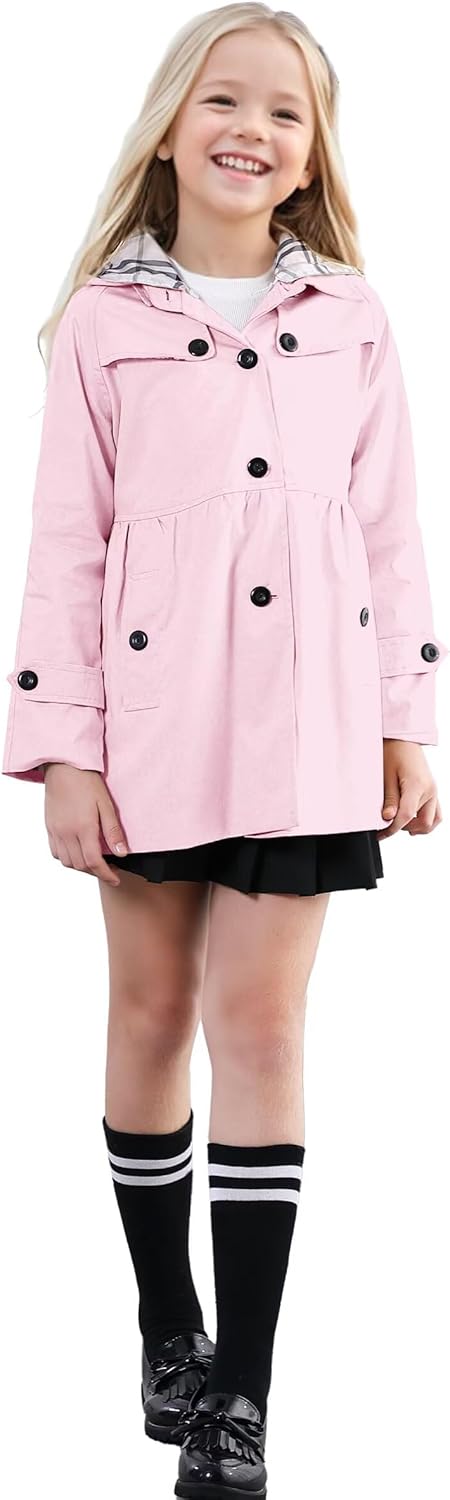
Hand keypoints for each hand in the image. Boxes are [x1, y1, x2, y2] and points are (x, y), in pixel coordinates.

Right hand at [43, 764, 129, 882]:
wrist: (63, 767)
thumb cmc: (87, 782)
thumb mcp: (105, 805)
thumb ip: (113, 831)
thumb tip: (121, 854)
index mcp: (83, 828)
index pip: (94, 862)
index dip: (106, 874)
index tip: (116, 879)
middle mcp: (66, 833)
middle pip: (80, 865)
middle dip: (96, 872)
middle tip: (109, 869)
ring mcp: (55, 831)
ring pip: (67, 862)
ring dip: (81, 867)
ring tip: (95, 862)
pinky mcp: (49, 827)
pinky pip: (56, 853)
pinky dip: (68, 859)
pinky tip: (78, 852)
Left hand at [377, 740, 442, 840]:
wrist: (403, 739)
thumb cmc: (393, 752)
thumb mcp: (386, 775)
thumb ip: (389, 799)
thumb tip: (388, 818)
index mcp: (417, 785)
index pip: (406, 816)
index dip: (392, 829)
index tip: (382, 834)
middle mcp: (430, 789)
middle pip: (422, 822)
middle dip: (404, 828)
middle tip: (388, 826)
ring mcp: (434, 791)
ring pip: (433, 821)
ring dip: (417, 828)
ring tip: (401, 825)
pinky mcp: (433, 791)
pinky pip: (436, 813)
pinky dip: (425, 820)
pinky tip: (412, 821)